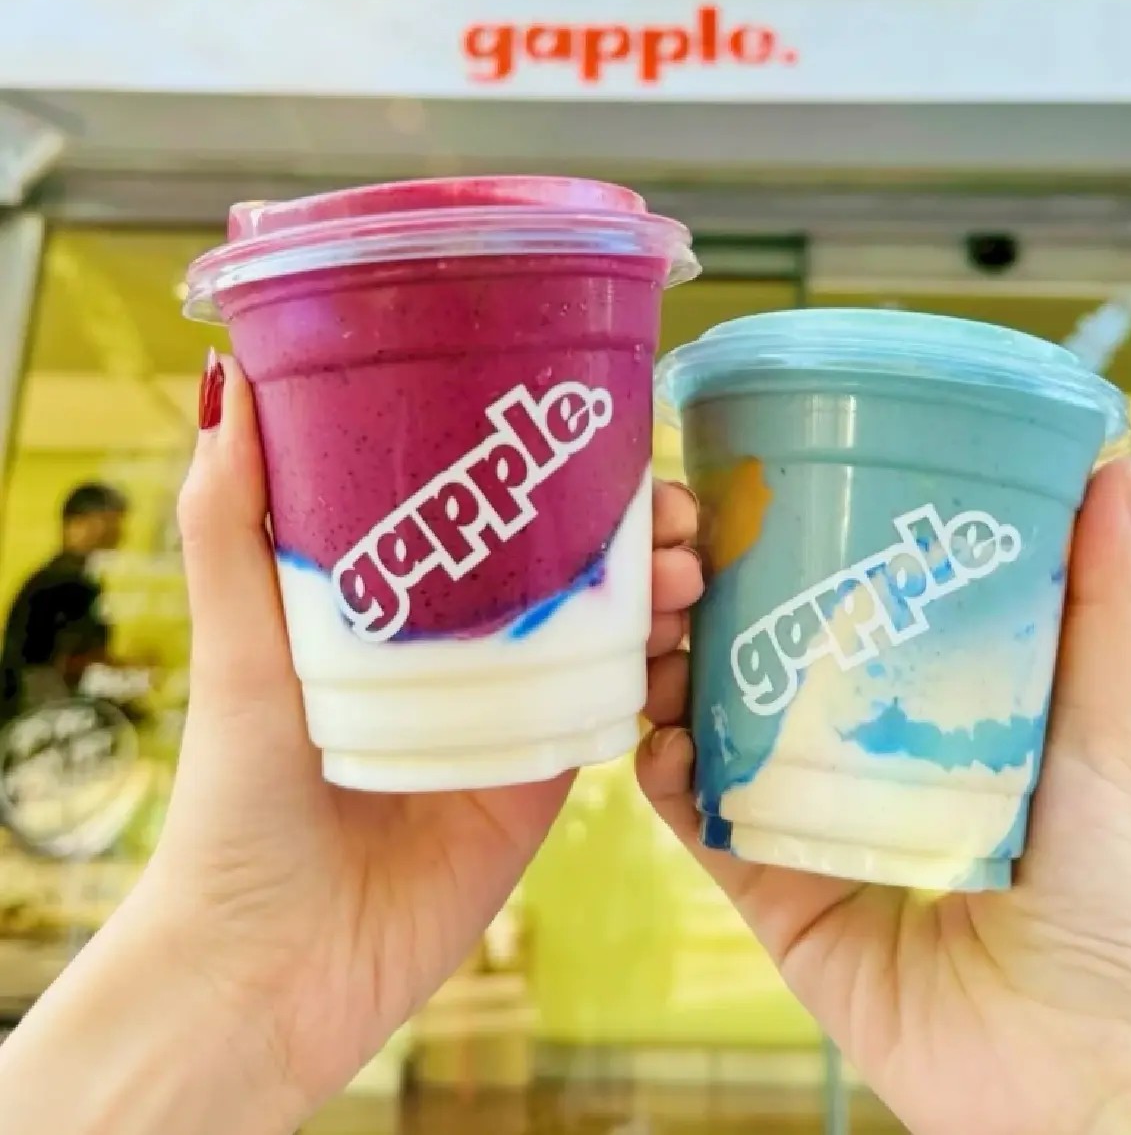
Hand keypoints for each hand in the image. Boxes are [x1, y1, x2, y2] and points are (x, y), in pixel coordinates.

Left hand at [141, 357, 702, 1115]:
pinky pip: (612, 701)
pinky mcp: (542, 768)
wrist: (275, 963)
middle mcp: (455, 640)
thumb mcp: (237, 642)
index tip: (599, 420)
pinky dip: (655, 661)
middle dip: (624, 517)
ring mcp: (506, 702)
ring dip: (654, 582)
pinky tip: (684, 630)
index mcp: (389, 596)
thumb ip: (232, 524)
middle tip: (667, 504)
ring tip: (686, 566)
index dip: (544, 457)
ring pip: (603, 618)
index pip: (481, 501)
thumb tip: (230, 381)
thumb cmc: (239, 795)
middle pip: (561, 553)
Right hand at [640, 460, 1130, 1134]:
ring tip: (656, 634)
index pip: (828, 617)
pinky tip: (657, 737)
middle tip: (682, 559)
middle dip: (702, 608)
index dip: (778, 555)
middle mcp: (847, 761)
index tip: (741, 497)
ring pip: (707, 734)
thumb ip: (1094, 605)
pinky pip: (699, 827)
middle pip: (751, 667)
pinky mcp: (769, 897)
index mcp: (913, 714)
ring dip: (665, 680)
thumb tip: (1113, 462)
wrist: (1078, 1062)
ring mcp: (801, 825)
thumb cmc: (1106, 891)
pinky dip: (665, 778)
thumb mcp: (1094, 727)